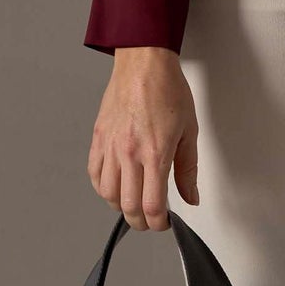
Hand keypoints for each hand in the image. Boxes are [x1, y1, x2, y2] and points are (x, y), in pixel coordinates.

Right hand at [90, 47, 199, 228]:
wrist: (144, 64)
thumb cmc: (168, 91)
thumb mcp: (189, 132)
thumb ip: (188, 170)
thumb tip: (190, 197)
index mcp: (155, 153)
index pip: (152, 204)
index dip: (158, 222)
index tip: (164, 222)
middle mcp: (130, 153)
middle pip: (128, 205)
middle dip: (140, 221)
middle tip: (150, 220)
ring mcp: (111, 146)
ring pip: (108, 194)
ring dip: (121, 206)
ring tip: (134, 203)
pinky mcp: (99, 138)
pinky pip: (94, 173)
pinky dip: (102, 187)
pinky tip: (115, 186)